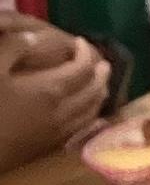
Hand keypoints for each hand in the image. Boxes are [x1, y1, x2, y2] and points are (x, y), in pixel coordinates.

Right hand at [0, 28, 113, 169]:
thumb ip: (12, 48)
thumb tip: (33, 37)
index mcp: (49, 90)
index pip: (81, 69)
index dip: (84, 53)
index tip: (80, 42)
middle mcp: (62, 112)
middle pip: (93, 92)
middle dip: (101, 75)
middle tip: (103, 64)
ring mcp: (58, 132)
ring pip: (92, 113)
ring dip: (99, 96)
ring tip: (101, 86)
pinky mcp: (50, 147)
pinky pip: (82, 129)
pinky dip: (91, 116)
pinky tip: (89, 115)